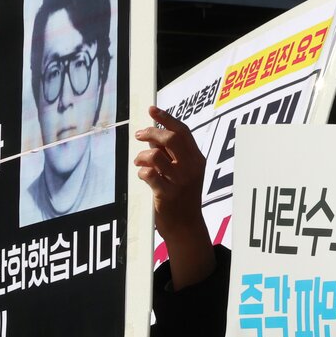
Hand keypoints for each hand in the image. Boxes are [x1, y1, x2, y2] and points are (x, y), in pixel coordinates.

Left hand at [135, 105, 206, 236]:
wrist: (186, 227)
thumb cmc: (181, 197)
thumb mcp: (181, 172)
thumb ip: (168, 153)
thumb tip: (151, 133)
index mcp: (197, 160)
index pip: (183, 132)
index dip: (166, 118)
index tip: (151, 109)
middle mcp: (191, 168)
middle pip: (171, 139)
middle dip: (151, 132)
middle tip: (138, 135)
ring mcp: (180, 181)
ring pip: (155, 155)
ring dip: (142, 156)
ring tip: (139, 162)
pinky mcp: (167, 194)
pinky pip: (148, 174)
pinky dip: (141, 173)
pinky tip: (143, 177)